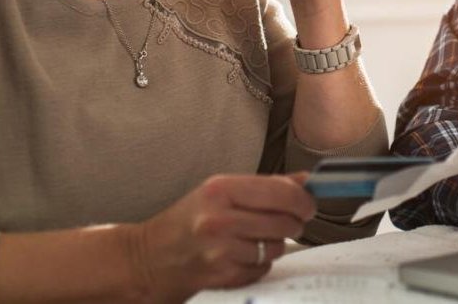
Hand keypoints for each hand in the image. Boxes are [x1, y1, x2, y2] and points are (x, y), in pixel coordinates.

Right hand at [129, 173, 314, 301]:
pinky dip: (259, 263)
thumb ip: (264, 185)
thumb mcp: (220, 191)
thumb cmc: (187, 220)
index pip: (281, 192)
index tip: (308, 204)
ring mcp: (221, 251)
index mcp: (220, 189)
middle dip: (293, 222)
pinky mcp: (223, 276)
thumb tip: (306, 181)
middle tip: (287, 221)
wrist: (149, 257)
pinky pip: (263, 268)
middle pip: (284, 221)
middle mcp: (219, 219)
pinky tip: (242, 256)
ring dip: (274, 244)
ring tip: (254, 238)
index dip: (302, 199)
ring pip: (277, 246)